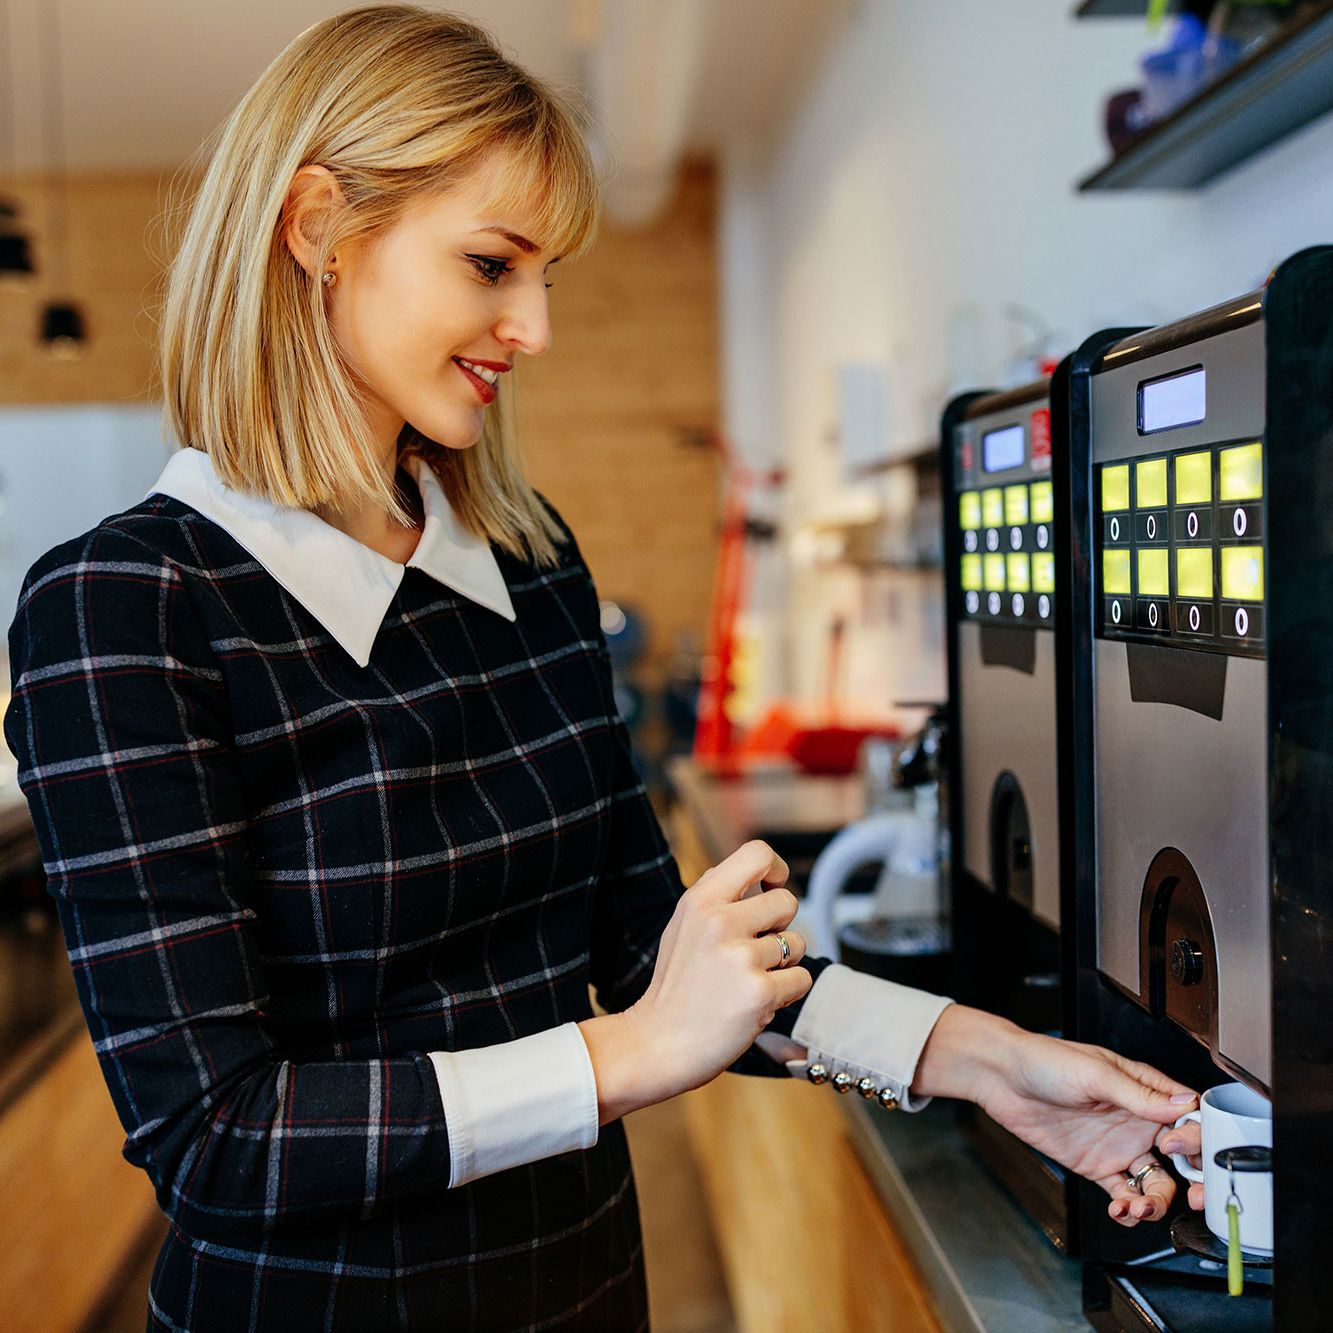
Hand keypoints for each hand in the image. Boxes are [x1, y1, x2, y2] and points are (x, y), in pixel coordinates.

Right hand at [579, 840, 811, 1121]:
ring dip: (783, 964)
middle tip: (755, 951)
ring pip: (798, 943)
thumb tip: (760, 874)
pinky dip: (788, 992)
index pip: (758, 853)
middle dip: (781, 927)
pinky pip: (801, 978)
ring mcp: (741, 958)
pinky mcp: (760, 993)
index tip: (772, 889)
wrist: (658, 1043)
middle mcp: (720, 922)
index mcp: (700, 899)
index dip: (776, 870)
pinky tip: (757, 1003)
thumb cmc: (676, 985)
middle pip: (788, 901)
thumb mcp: (683, 925)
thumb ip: (718, 897)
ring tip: (748, 981)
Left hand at [912, 1006, 1197, 1225]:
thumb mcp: (1095, 1073)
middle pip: (1183, 1155)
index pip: (1189, 1116)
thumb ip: (1139, 1095)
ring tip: (1141, 1205)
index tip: (1182, 1148)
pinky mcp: (1097, 1165)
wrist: (1002, 1077)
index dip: (1197, 1137)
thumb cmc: (1045, 1060)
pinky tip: (1121, 1208)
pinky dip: (1129, 1207)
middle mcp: (1137, 1119)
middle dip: (1194, 1178)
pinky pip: (1124, 1193)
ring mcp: (1118, 1145)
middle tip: (1189, 1193)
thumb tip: (1183, 1105)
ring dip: (1158, 1200)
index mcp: (1144, 1089)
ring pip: (1156, 1182)